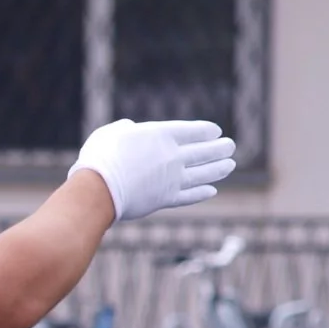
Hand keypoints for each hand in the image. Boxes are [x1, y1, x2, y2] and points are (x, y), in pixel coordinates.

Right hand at [71, 119, 237, 221]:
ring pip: (202, 174)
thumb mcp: (110, 133)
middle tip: (231, 146)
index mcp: (160, 135)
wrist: (98, 189)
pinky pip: (190, 196)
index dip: (207, 131)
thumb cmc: (99, 157)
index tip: (216, 132)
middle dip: (220, 148)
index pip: (192, 131)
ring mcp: (172, 179)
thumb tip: (129, 127)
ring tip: (230, 165)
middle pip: (203, 152)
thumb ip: (124, 129)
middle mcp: (172, 156)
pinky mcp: (166, 199)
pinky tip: (212, 190)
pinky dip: (202, 193)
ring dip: (218, 169)